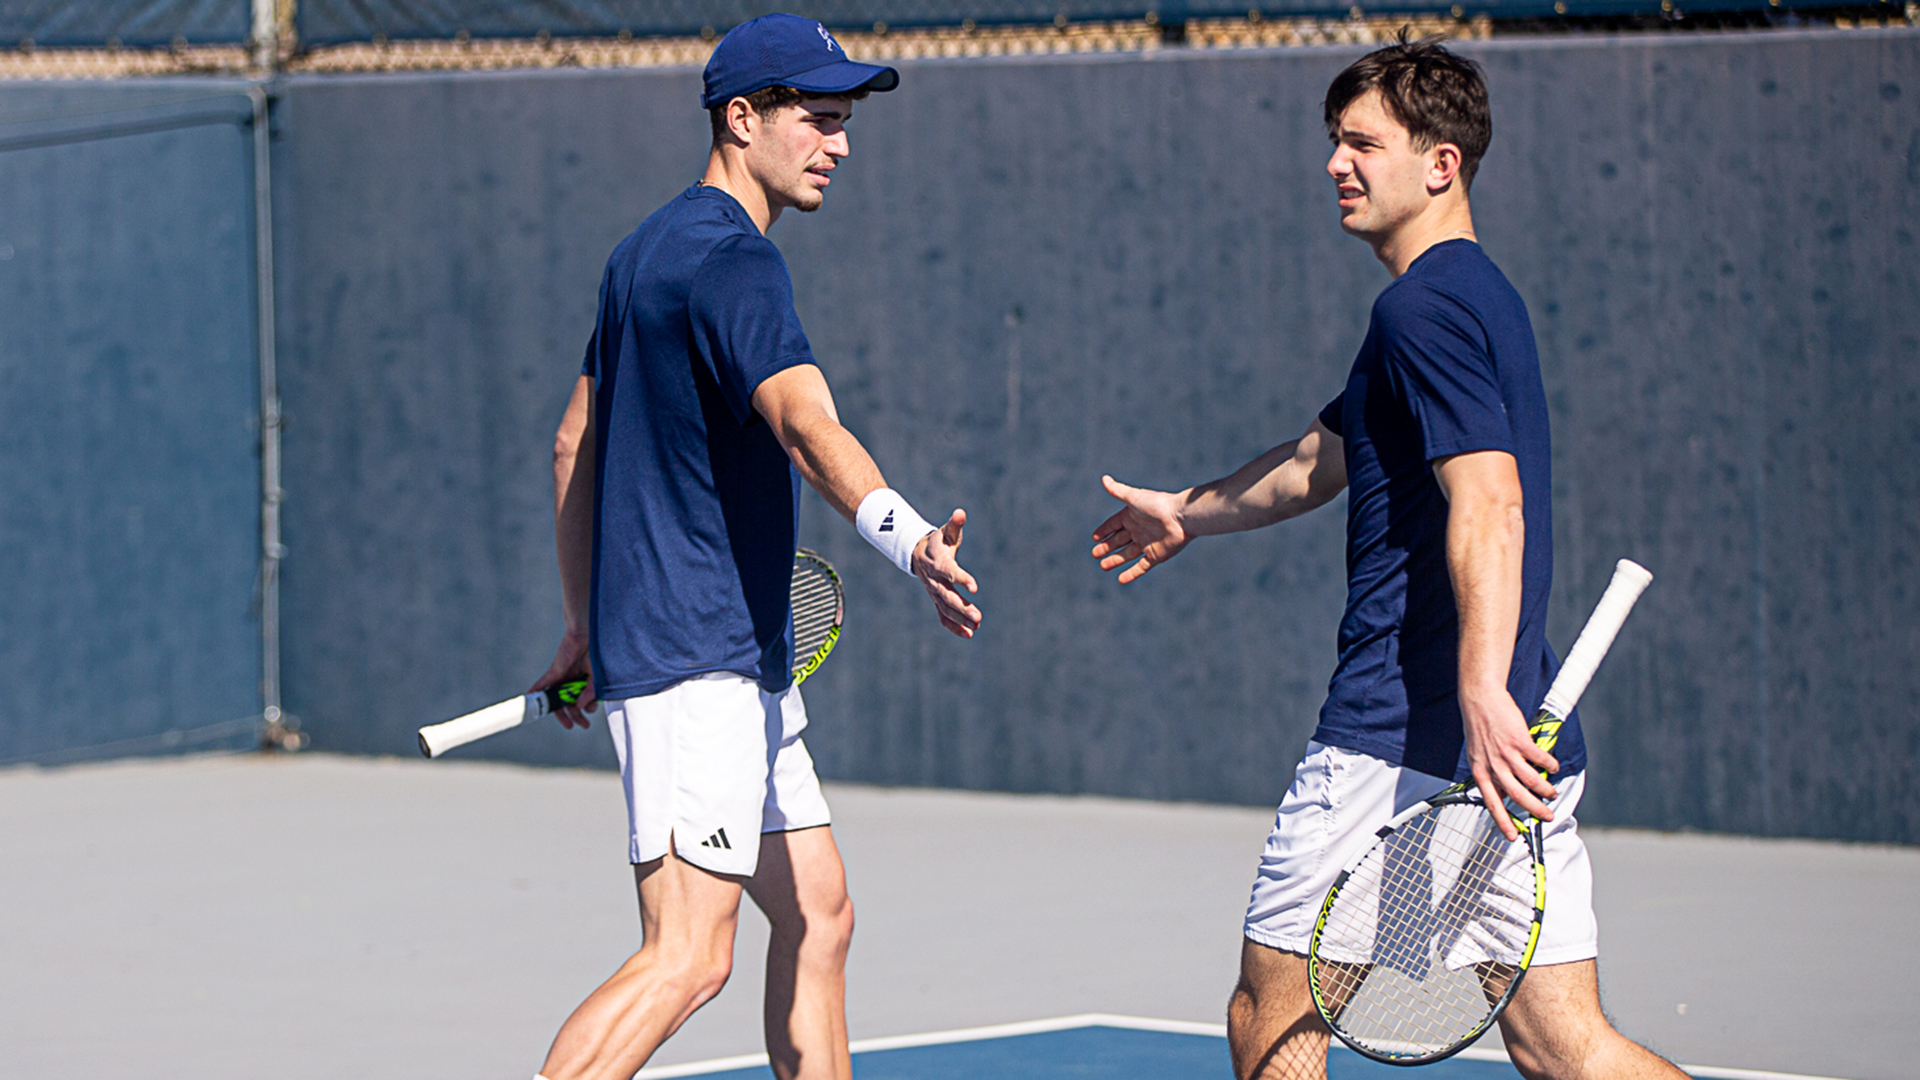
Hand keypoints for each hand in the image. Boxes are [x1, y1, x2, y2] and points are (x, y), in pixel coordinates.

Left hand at [531, 629, 596, 729]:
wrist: (587, 635)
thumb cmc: (596, 654)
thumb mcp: (597, 677)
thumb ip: (590, 693)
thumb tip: (580, 707)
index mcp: (585, 683)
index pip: (584, 701)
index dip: (587, 709)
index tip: (592, 710)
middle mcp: (573, 683)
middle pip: (570, 704)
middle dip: (577, 716)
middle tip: (584, 726)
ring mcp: (563, 678)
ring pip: (558, 699)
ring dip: (560, 712)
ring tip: (568, 725)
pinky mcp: (554, 672)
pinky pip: (543, 683)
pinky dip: (537, 691)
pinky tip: (531, 699)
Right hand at [911, 509, 981, 638]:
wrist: (918, 555)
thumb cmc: (938, 542)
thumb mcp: (945, 532)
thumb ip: (954, 524)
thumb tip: (961, 513)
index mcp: (939, 563)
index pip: (950, 572)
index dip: (962, 579)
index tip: (975, 587)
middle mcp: (935, 581)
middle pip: (948, 597)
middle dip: (962, 608)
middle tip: (978, 617)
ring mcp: (935, 593)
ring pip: (946, 610)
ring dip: (961, 619)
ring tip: (977, 626)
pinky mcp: (937, 601)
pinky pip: (943, 617)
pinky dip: (954, 627)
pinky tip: (969, 634)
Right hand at [1091, 475, 1191, 583]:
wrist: (1181, 518)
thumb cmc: (1157, 505)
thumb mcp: (1133, 498)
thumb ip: (1117, 491)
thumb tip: (1104, 478)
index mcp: (1132, 516)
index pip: (1114, 524)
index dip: (1104, 530)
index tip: (1094, 538)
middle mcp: (1139, 530)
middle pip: (1119, 540)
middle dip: (1106, 547)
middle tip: (1095, 554)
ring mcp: (1147, 543)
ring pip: (1127, 555)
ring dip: (1115, 560)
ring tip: (1103, 566)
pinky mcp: (1156, 555)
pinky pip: (1141, 567)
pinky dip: (1131, 574)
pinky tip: (1120, 579)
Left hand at [1461, 686, 1559, 841]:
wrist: (1480, 698)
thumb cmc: (1480, 724)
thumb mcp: (1478, 754)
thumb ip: (1491, 771)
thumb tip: (1503, 789)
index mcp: (1481, 770)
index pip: (1492, 802)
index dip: (1502, 821)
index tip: (1511, 836)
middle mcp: (1493, 764)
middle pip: (1517, 795)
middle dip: (1535, 809)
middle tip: (1546, 816)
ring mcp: (1506, 753)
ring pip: (1531, 780)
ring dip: (1545, 789)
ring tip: (1552, 793)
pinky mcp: (1519, 740)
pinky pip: (1540, 759)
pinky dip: (1549, 765)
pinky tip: (1553, 767)